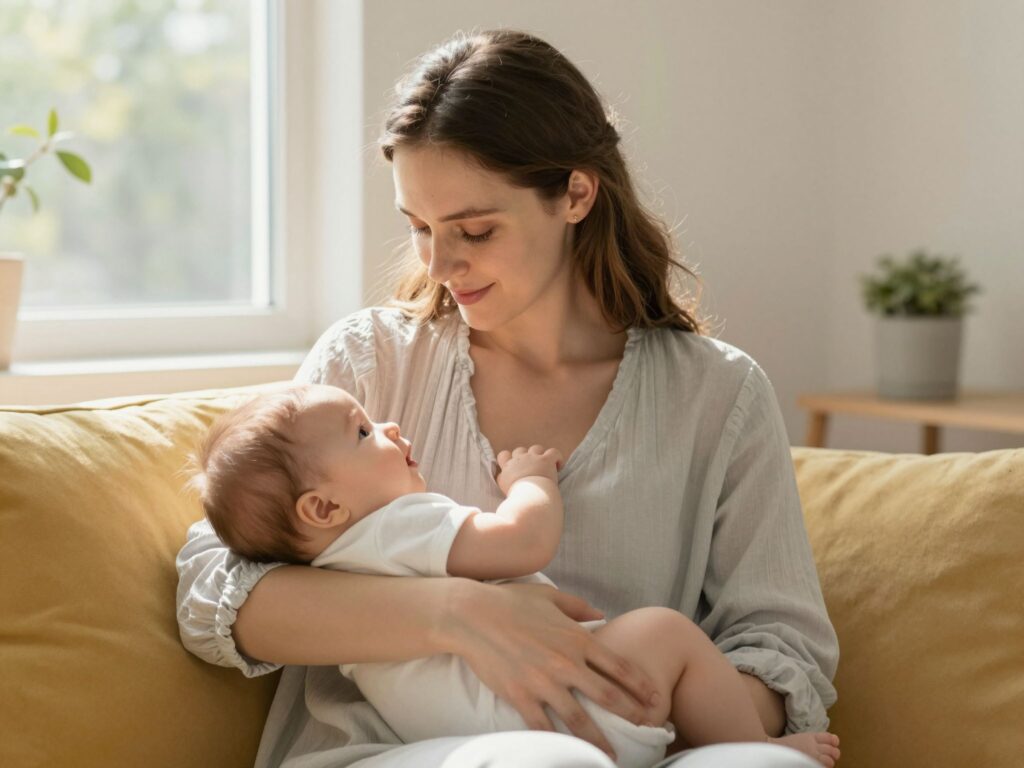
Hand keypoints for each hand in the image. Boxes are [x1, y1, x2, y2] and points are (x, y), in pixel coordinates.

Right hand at [444, 579, 659, 760]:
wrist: (472, 615)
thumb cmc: (510, 601)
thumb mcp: (550, 596)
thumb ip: (578, 606)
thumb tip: (600, 614)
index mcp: (577, 638)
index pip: (619, 666)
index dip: (640, 684)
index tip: (655, 697)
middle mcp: (566, 663)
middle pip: (608, 696)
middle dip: (631, 714)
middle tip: (646, 727)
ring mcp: (543, 683)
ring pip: (579, 719)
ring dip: (599, 740)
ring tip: (612, 756)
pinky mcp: (521, 696)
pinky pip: (543, 726)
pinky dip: (556, 742)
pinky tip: (567, 753)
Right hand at [495, 445, 562, 495]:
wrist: (529, 499)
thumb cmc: (517, 498)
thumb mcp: (503, 488)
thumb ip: (502, 479)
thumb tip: (502, 476)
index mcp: (508, 467)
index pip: (503, 455)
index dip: (509, 458)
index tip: (515, 467)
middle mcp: (519, 460)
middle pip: (520, 450)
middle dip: (525, 457)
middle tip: (531, 469)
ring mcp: (533, 458)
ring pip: (536, 448)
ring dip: (540, 455)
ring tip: (545, 467)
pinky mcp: (546, 460)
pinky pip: (554, 452)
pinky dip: (557, 458)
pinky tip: (558, 466)